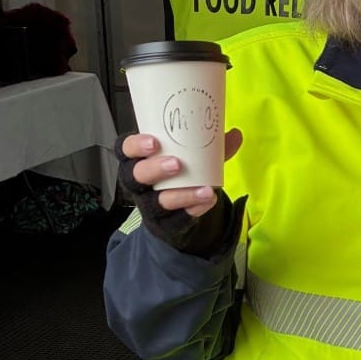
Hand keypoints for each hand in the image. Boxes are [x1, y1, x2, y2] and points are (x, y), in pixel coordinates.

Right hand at [121, 129, 241, 217]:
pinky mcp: (165, 224)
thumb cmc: (179, 175)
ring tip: (204, 188)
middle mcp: (139, 184)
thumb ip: (211, 147)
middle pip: (135, 176)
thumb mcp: (191, 158)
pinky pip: (177, 220)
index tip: (153, 142)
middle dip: (154, 169)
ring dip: (180, 195)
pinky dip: (194, 210)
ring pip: (157, 202)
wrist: (179, 213)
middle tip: (176, 163)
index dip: (134, 146)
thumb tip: (235, 134)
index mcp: (138, 160)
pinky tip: (208, 201)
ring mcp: (150, 205)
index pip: (125, 149)